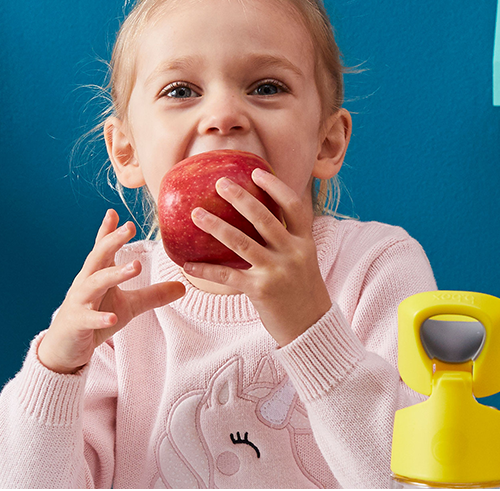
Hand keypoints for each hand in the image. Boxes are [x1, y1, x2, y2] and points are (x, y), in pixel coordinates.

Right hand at [38, 209, 185, 373]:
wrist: (65, 348)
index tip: (114, 212)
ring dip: (114, 274)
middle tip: (129, 227)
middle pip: (98, 258)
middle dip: (112, 241)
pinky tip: (113, 318)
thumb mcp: (129, 306)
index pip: (102, 249)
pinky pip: (88, 319)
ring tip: (135, 267)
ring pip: (94, 283)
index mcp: (97, 275)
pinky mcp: (76, 323)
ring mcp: (79, 302)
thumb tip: (183, 287)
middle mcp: (86, 283)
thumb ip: (153, 295)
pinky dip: (100, 318)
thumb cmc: (95, 321)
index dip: (108, 231)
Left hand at [182, 169, 331, 345]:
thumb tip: (258, 215)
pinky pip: (228, 276)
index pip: (294, 206)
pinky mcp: (261, 291)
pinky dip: (206, 270)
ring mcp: (277, 272)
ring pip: (242, 243)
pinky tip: (188, 265)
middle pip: (264, 218)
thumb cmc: (301, 289)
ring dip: (216, 226)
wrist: (311, 327)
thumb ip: (286, 238)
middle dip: (240, 198)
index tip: (256, 171)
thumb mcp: (303, 259)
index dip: (276, 187)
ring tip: (196, 214)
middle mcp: (293, 253)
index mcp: (305, 242)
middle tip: (220, 183)